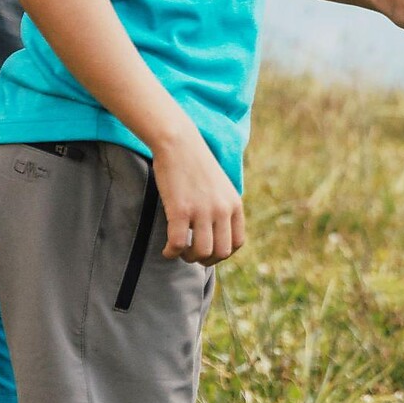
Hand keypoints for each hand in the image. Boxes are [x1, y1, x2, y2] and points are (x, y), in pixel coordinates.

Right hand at [152, 125, 245, 265]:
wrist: (178, 142)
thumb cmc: (195, 163)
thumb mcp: (220, 185)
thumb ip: (223, 207)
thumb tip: (216, 233)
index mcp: (234, 204)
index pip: (237, 243)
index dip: (222, 253)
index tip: (209, 251)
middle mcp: (222, 209)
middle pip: (221, 252)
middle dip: (206, 260)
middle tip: (192, 255)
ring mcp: (202, 210)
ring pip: (202, 252)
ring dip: (189, 257)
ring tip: (179, 251)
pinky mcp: (181, 209)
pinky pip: (178, 244)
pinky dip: (171, 252)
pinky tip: (167, 250)